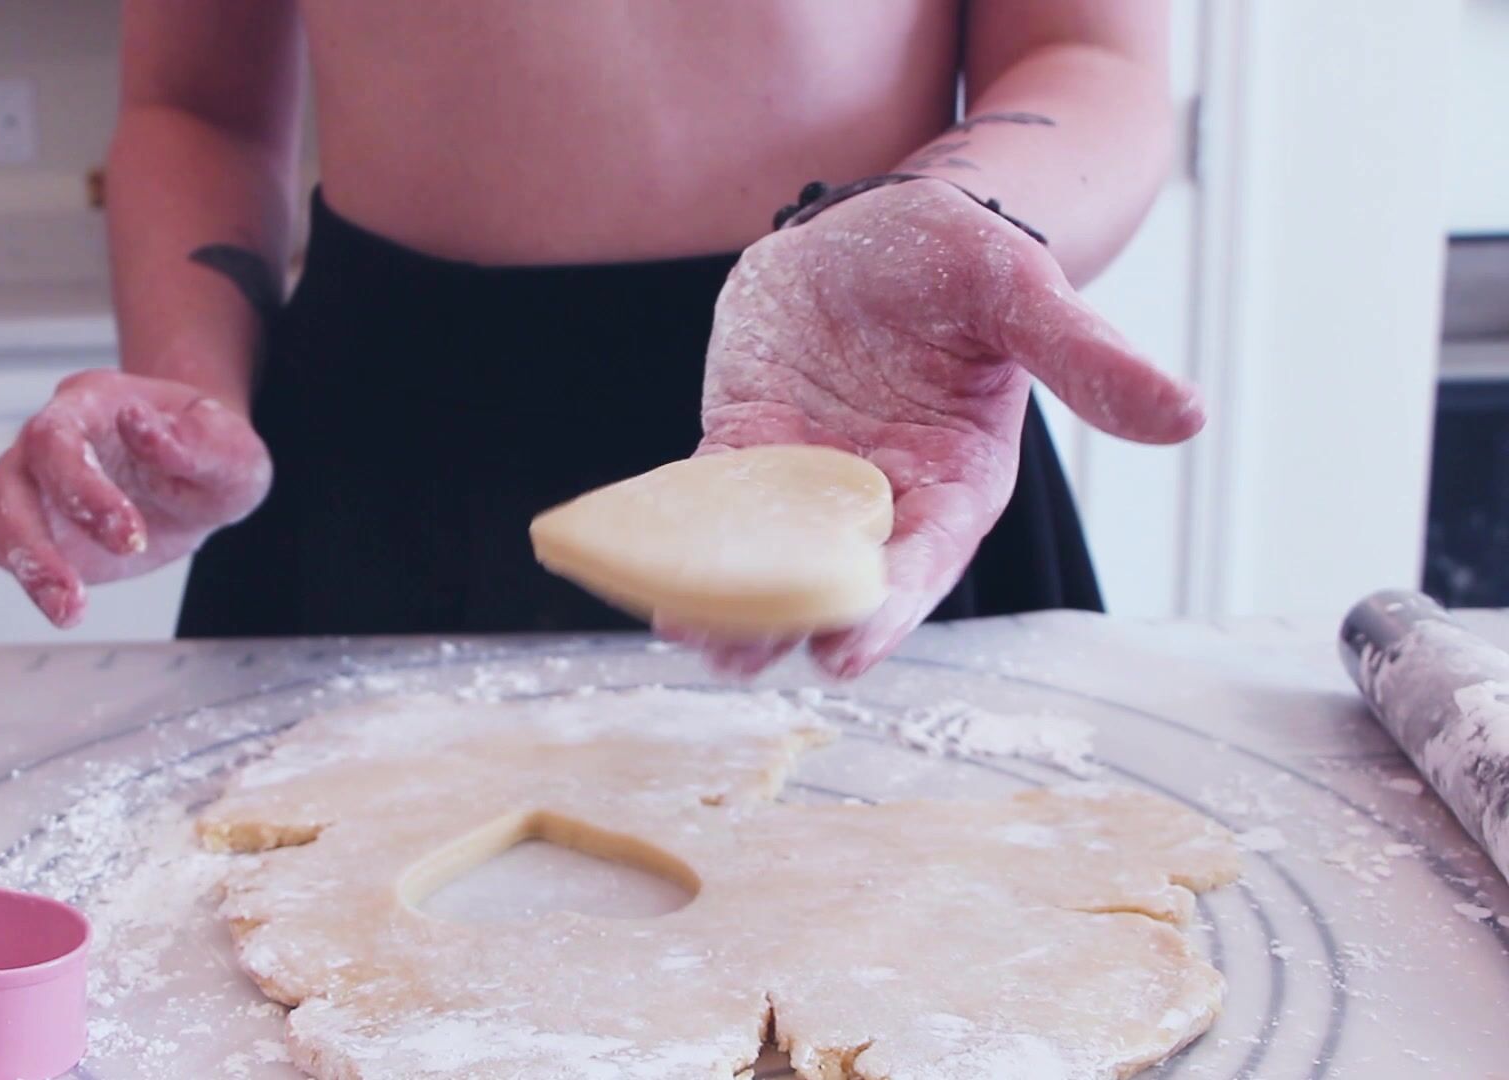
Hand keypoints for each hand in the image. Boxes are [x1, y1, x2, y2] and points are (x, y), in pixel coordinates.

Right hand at [0, 370, 270, 626]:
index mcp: (92, 405)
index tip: (127, 539)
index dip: (80, 489)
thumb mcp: (230, 449)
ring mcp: (22, 482)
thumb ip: (194, 441)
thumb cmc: (212, 453)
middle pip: (10, 487)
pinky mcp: (14, 525)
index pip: (59, 438)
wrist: (198, 470)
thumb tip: (141, 425)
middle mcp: (43, 440)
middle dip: (33, 549)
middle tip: (70, 604)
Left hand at [689, 178, 1201, 677]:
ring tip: (683, 635)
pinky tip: (646, 570)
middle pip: (834, 580)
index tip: (844, 652)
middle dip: (789, 622)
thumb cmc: (955, 258)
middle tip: (740, 658)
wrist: (870, 230)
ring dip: (726, 600)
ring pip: (763, 557)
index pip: (924, 561)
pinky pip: (709, 504)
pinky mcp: (743, 451)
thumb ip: (1086, 357)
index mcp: (956, 481)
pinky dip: (681, 537)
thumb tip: (1188, 416)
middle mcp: (880, 499)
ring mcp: (805, 481)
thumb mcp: (1017, 289)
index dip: (885, 608)